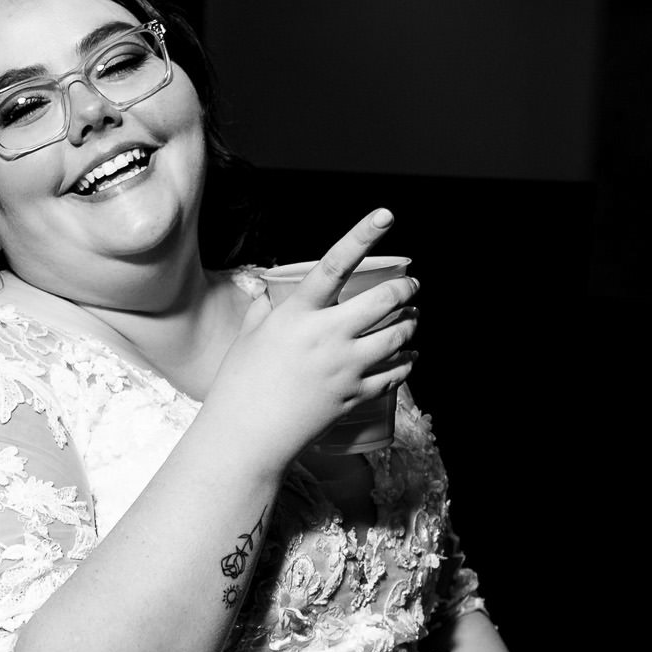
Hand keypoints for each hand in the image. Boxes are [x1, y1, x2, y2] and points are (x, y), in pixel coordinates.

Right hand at [202, 207, 418, 470]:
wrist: (247, 437)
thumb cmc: (239, 385)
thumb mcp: (248, 337)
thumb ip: (263, 308)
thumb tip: (267, 290)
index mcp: (297, 315)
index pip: (335, 264)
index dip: (362, 235)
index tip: (385, 214)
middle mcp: (326, 337)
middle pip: (385, 301)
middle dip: (406, 289)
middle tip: (410, 287)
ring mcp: (345, 368)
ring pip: (398, 336)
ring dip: (411, 323)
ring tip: (412, 319)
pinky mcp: (354, 396)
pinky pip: (394, 374)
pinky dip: (406, 362)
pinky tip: (408, 357)